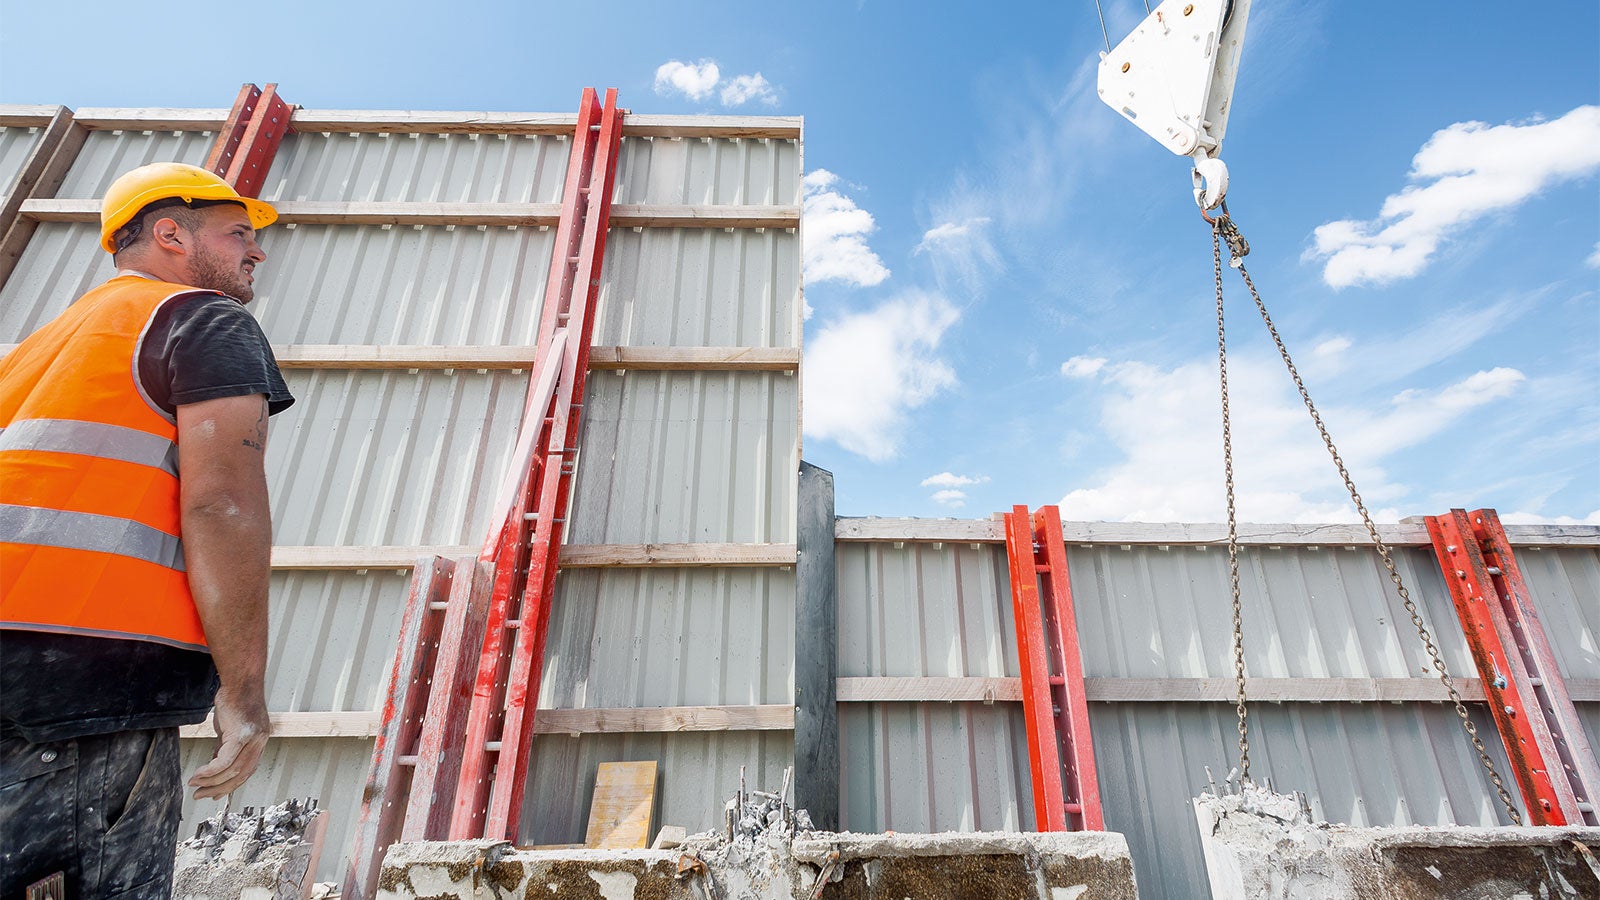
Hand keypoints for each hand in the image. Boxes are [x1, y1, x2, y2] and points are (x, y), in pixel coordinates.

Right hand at [188, 684, 270, 799]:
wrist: (239, 681)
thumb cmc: (233, 700)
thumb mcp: (229, 728)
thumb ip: (225, 747)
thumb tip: (215, 765)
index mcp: (259, 741)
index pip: (247, 770)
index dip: (231, 785)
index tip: (216, 794)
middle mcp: (259, 742)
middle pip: (241, 775)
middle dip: (220, 789)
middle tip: (202, 795)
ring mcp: (252, 740)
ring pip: (232, 771)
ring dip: (211, 782)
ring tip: (195, 785)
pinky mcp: (240, 735)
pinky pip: (223, 761)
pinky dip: (210, 771)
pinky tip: (198, 775)